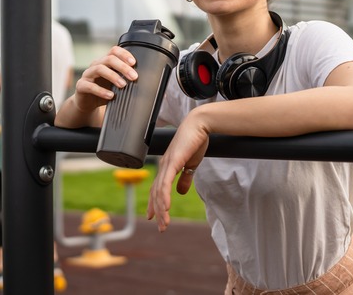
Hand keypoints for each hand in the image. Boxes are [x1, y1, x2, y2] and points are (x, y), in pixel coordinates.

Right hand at [72, 46, 137, 113]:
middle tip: (134, 76)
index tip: (134, 62)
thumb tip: (146, 81)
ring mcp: (87, 74)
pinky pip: (90, 86)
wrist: (87, 103)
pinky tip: (111, 96)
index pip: (114, 51)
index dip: (124, 54)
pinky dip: (101, 91)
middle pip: (109, 59)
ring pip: (99, 69)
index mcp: (105, 62)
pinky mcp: (81, 86)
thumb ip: (126, 79)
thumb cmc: (104, 91)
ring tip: (123, 85)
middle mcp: (96, 65)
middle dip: (123, 67)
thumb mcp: (116, 84)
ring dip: (113, 76)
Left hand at [147, 111, 209, 231]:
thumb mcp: (192, 164)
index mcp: (167, 166)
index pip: (157, 188)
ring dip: (161, 209)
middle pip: (156, 193)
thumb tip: (180, 192)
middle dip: (157, 211)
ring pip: (159, 192)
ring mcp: (166, 164)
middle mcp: (163, 166)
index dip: (154, 203)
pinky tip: (165, 208)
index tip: (152, 217)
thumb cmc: (196, 141)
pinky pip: (165, 183)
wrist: (199, 125)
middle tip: (161, 227)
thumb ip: (185, 178)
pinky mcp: (172, 162)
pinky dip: (164, 197)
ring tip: (164, 223)